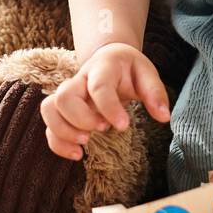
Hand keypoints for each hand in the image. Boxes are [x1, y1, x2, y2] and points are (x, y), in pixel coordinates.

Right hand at [40, 42, 170, 160]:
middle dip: (80, 119)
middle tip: (102, 129)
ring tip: (85, 143)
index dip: (109, 107)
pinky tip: (77, 154)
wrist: (110, 58)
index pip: (99, 85)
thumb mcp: (147, 73)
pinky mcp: (62, 110)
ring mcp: (68, 94)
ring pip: (49, 109)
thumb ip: (155, 93)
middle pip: (64, 96)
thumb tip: (164, 117)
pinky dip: (57, 143)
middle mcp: (79, 80)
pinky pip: (48, 125)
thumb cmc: (129, 69)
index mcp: (103, 68)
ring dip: (63, 131)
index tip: (123, 126)